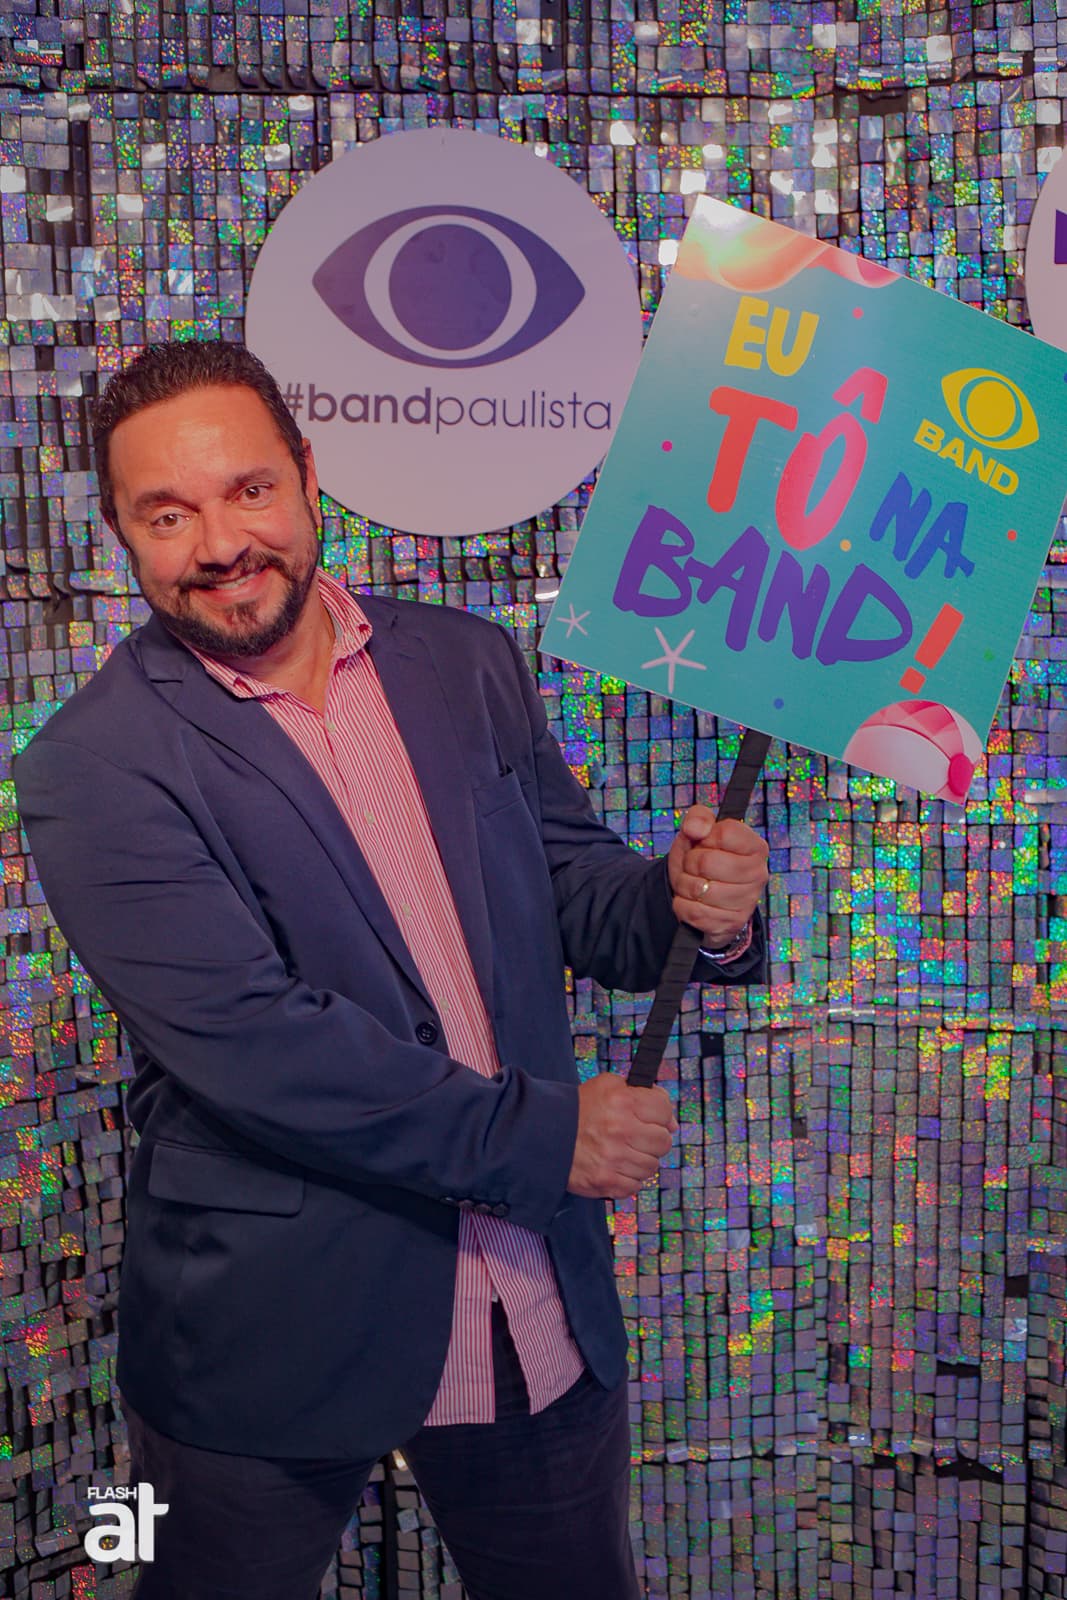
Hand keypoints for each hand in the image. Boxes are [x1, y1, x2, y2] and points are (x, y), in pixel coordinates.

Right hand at [567, 1073, 677, 1198]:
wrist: (543, 1134)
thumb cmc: (578, 1110)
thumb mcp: (607, 1086)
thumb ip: (642, 1094)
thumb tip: (671, 1122)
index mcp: (624, 1102)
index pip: (664, 1110)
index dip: (659, 1114)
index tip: (650, 1117)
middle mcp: (622, 1130)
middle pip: (663, 1141)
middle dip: (652, 1138)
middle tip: (634, 1136)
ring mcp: (615, 1159)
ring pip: (652, 1166)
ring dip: (639, 1160)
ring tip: (621, 1151)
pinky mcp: (607, 1182)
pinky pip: (636, 1185)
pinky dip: (627, 1178)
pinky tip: (614, 1166)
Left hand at [666, 807, 768, 945]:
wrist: (705, 898)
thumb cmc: (705, 860)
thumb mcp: (700, 833)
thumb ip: (699, 818)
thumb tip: (695, 828)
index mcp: (755, 847)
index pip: (725, 833)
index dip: (705, 837)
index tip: (704, 843)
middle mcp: (758, 874)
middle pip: (707, 861)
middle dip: (690, 863)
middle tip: (694, 867)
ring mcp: (746, 902)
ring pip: (698, 888)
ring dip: (684, 885)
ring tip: (693, 883)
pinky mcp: (731, 924)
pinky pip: (692, 911)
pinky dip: (683, 905)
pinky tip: (693, 901)